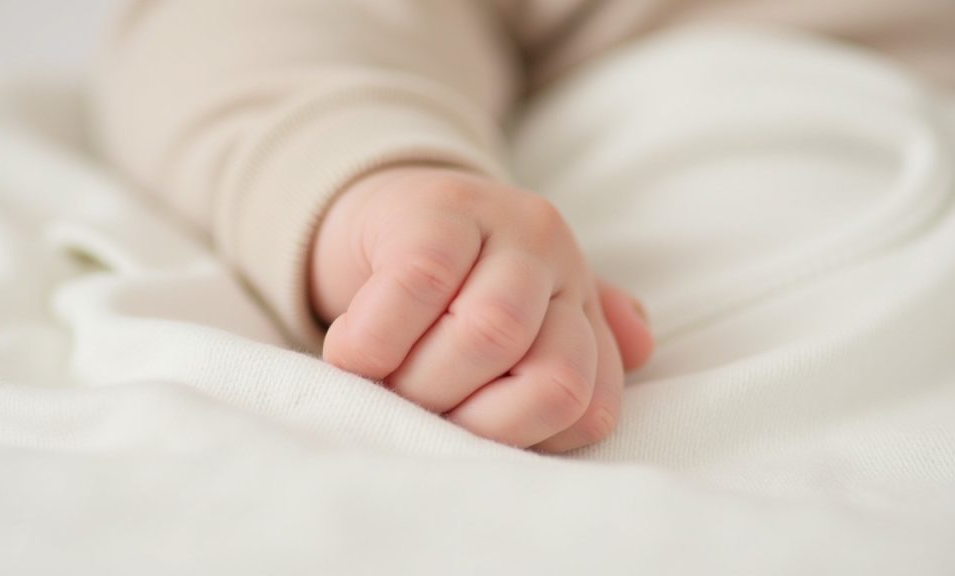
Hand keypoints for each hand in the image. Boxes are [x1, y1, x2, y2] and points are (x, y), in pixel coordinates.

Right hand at [310, 166, 652, 451]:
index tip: (457, 427)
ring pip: (494, 333)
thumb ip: (572, 354)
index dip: (518, 437)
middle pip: (550, 376)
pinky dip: (378, 338)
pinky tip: (350, 350)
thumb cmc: (450, 291)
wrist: (383, 215)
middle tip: (410, 409)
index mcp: (581, 303)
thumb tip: (639, 349)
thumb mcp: (520, 328)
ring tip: (378, 380)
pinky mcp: (438, 206)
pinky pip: (422, 282)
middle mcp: (557, 255)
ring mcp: (504, 222)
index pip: (589, 407)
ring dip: (423, 381)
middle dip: (469, 416)